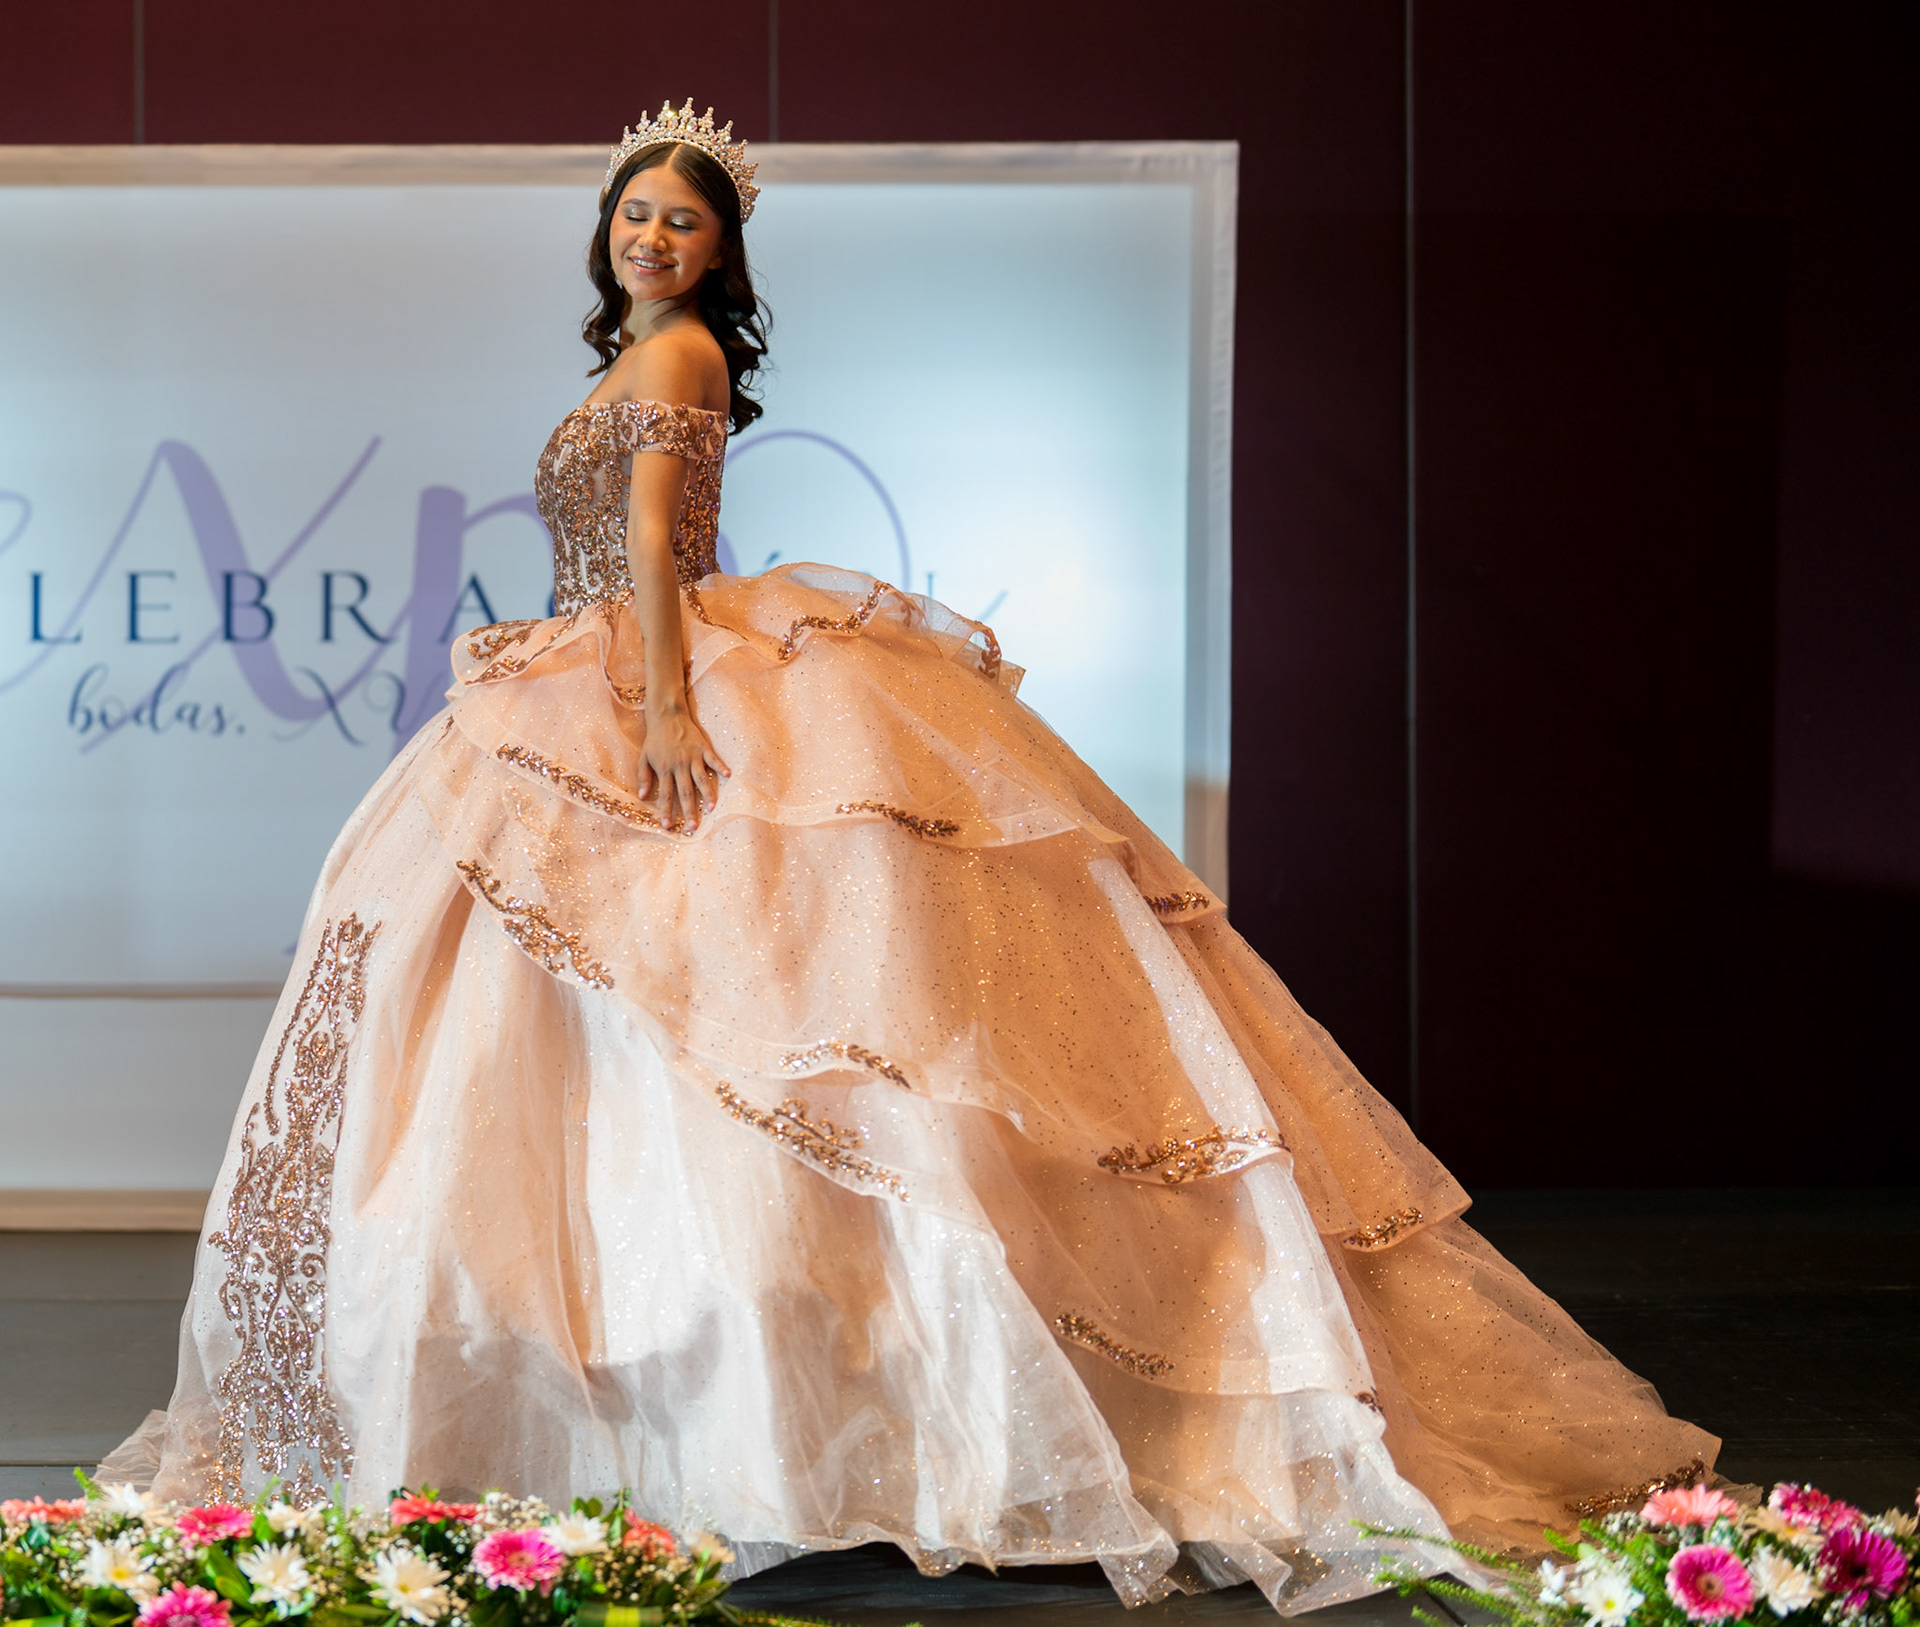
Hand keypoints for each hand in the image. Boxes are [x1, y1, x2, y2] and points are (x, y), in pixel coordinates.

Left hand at [637, 702, 730, 831]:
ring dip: (707, 795)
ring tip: (711, 809)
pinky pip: (713, 759)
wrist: (666, 715)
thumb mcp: (643, 758)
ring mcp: (693, 757)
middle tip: (693, 827)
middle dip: (689, 811)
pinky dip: (721, 767)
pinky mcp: (703, 748)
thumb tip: (642, 796)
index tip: (668, 826)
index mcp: (664, 769)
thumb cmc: (655, 739)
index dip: (666, 811)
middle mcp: (679, 765)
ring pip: (701, 779)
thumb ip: (643, 777)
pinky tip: (728, 776)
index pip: (666, 794)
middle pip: (685, 792)